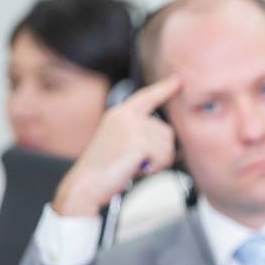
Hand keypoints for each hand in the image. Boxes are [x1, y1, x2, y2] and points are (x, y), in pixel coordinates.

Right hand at [52, 75, 181, 216]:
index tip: (178, 80)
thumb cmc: (103, 170)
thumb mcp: (122, 144)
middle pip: (166, 131)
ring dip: (158, 161)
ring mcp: (133, 127)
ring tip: (135, 165)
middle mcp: (126, 116)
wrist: (86, 184)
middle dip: (160, 152)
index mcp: (120, 115)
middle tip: (137, 162)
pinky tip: (137, 169)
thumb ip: (141, 135)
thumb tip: (170, 141)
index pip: (146, 97)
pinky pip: (164, 156)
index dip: (164, 88)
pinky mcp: (140, 141)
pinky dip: (155, 168)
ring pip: (168, 145)